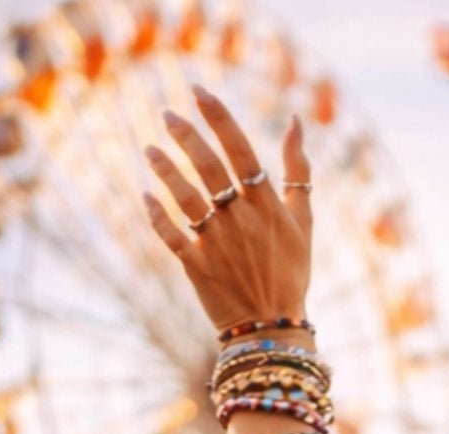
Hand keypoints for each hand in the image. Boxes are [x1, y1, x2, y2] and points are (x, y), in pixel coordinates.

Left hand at [142, 84, 310, 331]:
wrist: (273, 328)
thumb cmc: (290, 272)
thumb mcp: (303, 221)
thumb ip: (298, 171)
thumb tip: (295, 120)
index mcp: (267, 206)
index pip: (241, 150)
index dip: (219, 117)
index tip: (199, 91)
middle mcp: (241, 220)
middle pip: (208, 167)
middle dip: (186, 136)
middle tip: (168, 115)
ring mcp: (217, 243)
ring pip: (185, 197)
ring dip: (165, 170)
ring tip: (149, 149)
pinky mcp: (198, 267)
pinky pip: (171, 235)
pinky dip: (156, 215)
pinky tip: (145, 194)